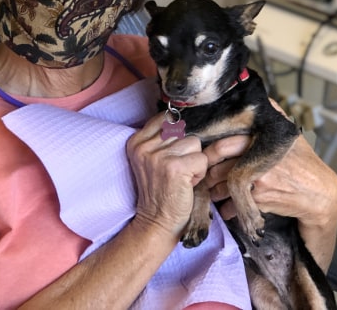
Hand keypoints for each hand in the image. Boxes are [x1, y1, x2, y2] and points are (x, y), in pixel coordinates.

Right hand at [126, 113, 207, 237]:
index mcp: (136, 141)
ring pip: (194, 143)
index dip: (176, 137)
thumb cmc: (160, 190)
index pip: (166, 118)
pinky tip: (186, 184)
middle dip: (186, 151)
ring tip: (181, 177)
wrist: (156, 222)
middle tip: (175, 171)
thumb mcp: (151, 159)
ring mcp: (158, 156)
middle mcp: (144, 146)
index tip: (170, 156)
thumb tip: (183, 115)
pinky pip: (201, 159)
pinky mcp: (174, 168)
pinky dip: (199, 173)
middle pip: (183, 130)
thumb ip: (161, 137)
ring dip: (194, 162)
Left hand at [202, 99, 336, 269]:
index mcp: (262, 141)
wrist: (320, 193)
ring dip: (213, 192)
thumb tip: (262, 96)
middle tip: (202, 177)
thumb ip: (275, 115)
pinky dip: (227, 209)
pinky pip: (235, 204)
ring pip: (224, 186)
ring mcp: (259, 180)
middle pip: (219, 166)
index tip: (204, 156)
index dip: (209, 152)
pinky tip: (225, 210)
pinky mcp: (261, 199)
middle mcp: (259, 159)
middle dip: (207, 174)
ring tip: (212, 193)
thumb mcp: (291, 134)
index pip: (224, 144)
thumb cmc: (305, 163)